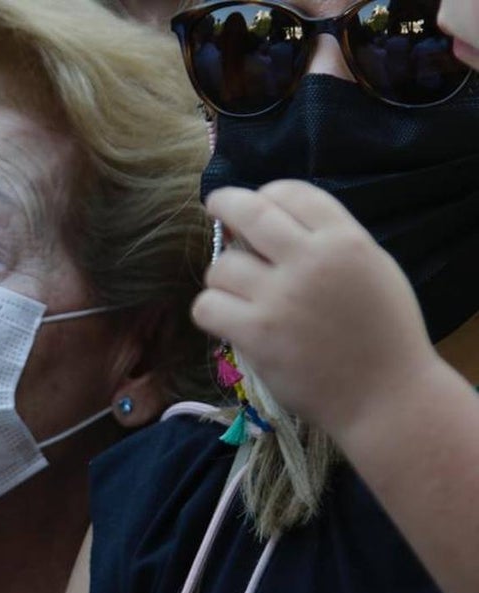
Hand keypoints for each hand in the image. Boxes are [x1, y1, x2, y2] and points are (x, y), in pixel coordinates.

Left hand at [192, 180, 438, 435]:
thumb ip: (331, 244)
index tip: (255, 201)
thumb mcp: (373, 270)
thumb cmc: (384, 337)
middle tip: (215, 205)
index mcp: (345, 240)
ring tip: (237, 295)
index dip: (267, 193)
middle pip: (249, 212)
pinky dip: (210, 311)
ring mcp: (280, 296)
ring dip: (223, 279)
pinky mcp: (256, 332)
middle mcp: (310, 260)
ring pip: (221, 267)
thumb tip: (280, 225)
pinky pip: (207, 307)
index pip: (292, 193)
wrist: (387, 397)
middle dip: (225, 202)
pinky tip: (225, 319)